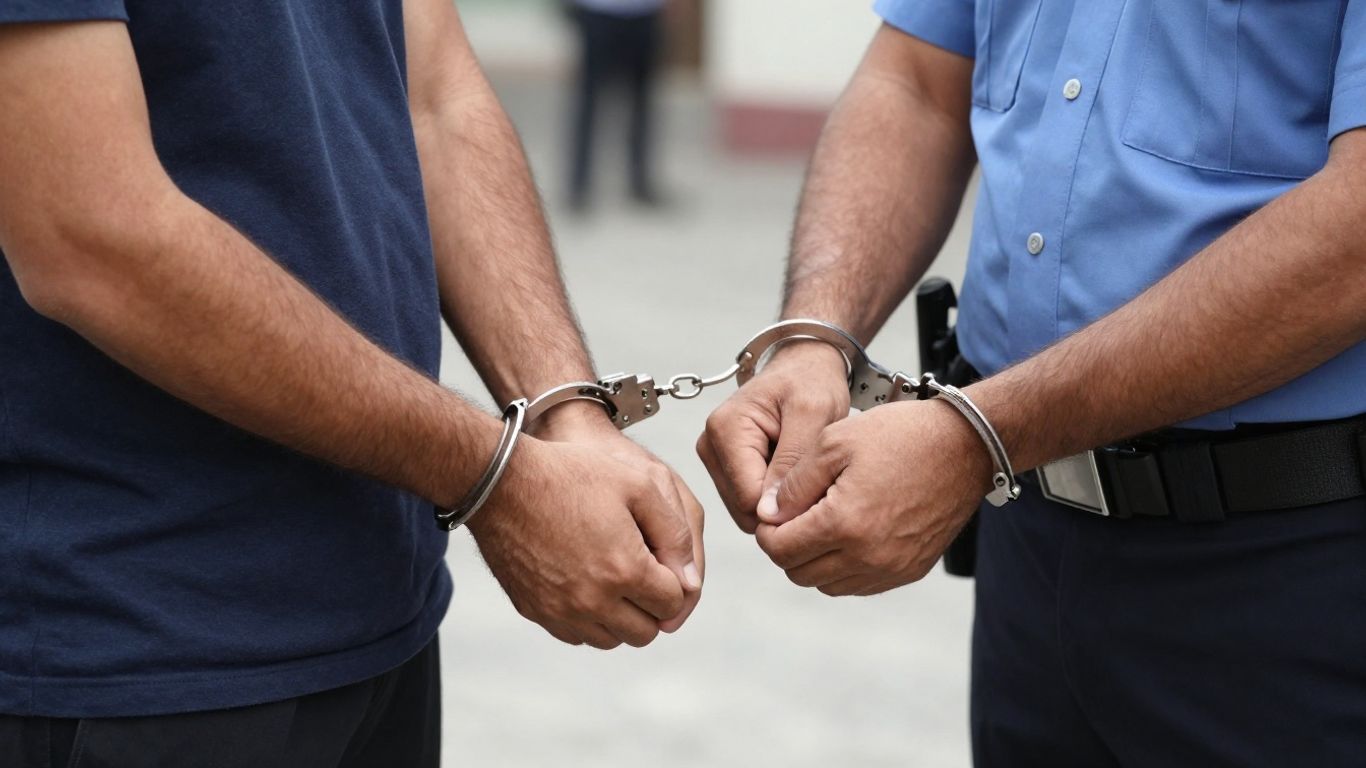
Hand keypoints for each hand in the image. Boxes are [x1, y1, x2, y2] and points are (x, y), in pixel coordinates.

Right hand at [469, 408, 700, 648]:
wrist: (500, 480)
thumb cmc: (572, 473)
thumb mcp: (638, 484)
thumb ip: (675, 533)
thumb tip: (690, 582)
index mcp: (625, 570)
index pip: (673, 602)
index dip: (673, 579)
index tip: (658, 556)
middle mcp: (593, 601)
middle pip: (645, 631)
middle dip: (652, 605)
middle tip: (640, 571)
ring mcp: (561, 611)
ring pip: (611, 639)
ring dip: (621, 617)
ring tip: (613, 577)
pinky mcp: (535, 611)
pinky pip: (576, 635)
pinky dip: (589, 620)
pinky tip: (585, 585)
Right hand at [696, 341, 849, 532]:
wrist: (804, 367)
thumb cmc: (811, 382)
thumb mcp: (814, 412)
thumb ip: (791, 461)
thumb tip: (768, 511)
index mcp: (725, 428)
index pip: (748, 497)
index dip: (786, 504)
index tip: (817, 488)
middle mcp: (710, 444)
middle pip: (743, 508)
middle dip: (781, 502)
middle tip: (812, 476)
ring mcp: (713, 457)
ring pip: (744, 509)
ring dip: (777, 498)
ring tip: (800, 469)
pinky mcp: (722, 466)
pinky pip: (747, 501)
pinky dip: (772, 494)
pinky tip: (788, 471)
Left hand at [754, 398, 992, 595]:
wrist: (964, 445)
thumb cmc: (899, 435)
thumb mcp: (834, 442)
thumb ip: (793, 484)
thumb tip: (766, 515)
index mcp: (843, 523)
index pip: (779, 550)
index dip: (768, 530)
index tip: (775, 509)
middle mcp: (868, 556)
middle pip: (799, 573)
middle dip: (788, 547)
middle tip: (796, 515)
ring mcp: (892, 568)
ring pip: (828, 585)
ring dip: (815, 561)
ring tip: (824, 522)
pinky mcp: (910, 571)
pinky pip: (860, 585)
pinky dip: (845, 568)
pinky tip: (851, 534)